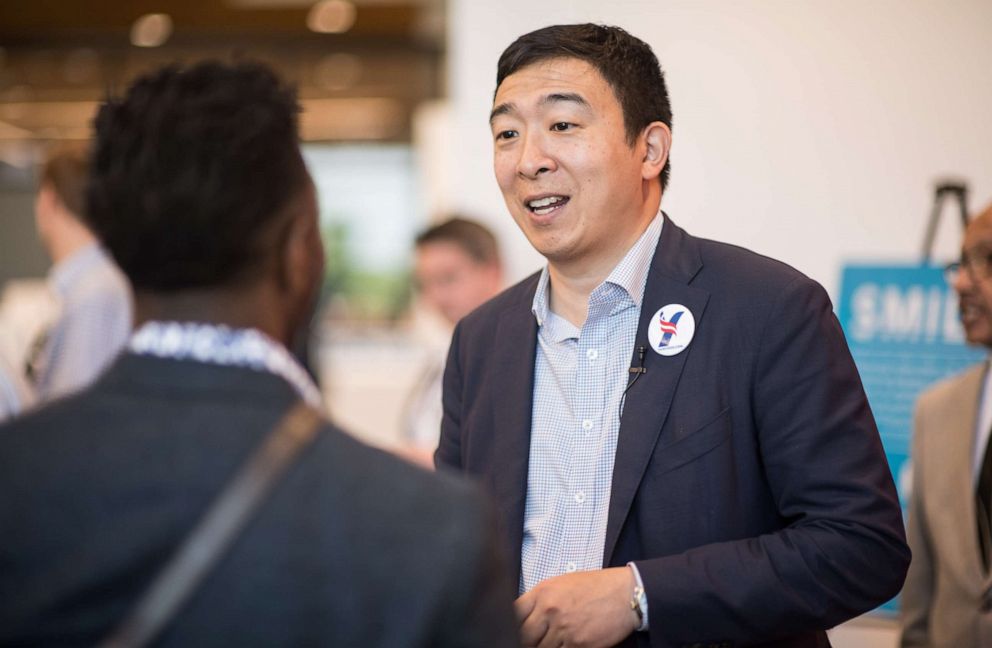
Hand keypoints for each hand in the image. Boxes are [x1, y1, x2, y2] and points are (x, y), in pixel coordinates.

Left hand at [515, 566, 638, 647]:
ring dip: (543, 647)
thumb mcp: (562, 584)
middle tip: (530, 640)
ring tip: (550, 641)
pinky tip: (565, 644)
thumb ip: (541, 599)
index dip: (510, 625)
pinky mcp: (578, 644)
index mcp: (543, 592)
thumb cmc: (595, 587)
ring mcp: (563, 629)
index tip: (512, 630)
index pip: (513, 613)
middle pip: (523, 636)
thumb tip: (524, 616)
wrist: (625, 595)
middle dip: (525, 641)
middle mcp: (550, 610)